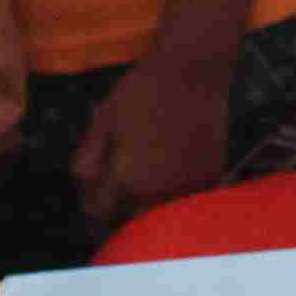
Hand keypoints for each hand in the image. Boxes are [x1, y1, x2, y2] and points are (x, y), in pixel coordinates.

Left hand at [74, 47, 232, 232]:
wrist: (192, 69)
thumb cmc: (141, 92)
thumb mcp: (101, 122)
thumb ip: (86, 164)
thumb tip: (83, 195)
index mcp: (127, 179)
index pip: (99, 214)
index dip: (88, 209)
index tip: (89, 203)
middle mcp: (159, 192)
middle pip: (130, 226)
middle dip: (116, 221)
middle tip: (110, 209)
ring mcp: (189, 187)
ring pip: (161, 219)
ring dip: (146, 215)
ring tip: (137, 200)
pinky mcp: (211, 177)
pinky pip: (186, 203)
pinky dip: (174, 201)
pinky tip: (166, 186)